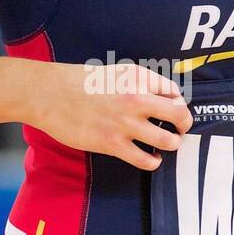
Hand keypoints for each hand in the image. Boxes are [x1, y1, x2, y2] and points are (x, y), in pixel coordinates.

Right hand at [32, 60, 193, 169]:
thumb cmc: (78, 82)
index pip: (174, 93)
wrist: (49, 94)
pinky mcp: (113, 144)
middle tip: (179, 129)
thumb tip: (161, 97)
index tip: (173, 111)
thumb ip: (138, 83)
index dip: (178, 104)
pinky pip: (146, 159)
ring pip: (168, 141)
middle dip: (184, 125)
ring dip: (172, 144)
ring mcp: (126, 123)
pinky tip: (152, 158)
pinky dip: (154, 161)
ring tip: (166, 145)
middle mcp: (137, 99)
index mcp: (138, 78)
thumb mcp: (115, 73)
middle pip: (180, 115)